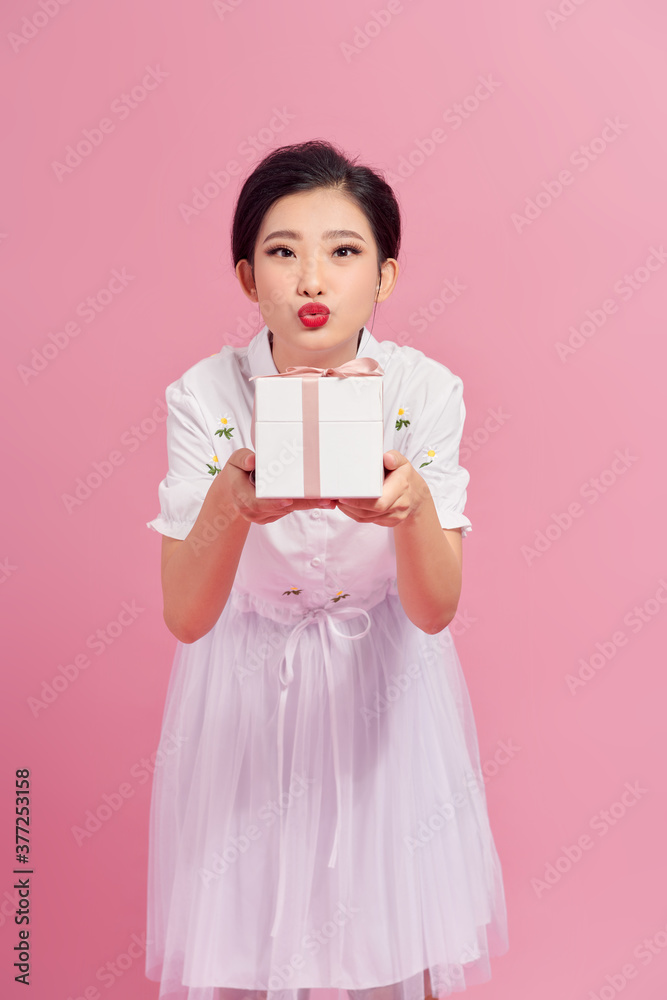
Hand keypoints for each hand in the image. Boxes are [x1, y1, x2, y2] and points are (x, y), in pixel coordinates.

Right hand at [221, 449, 335, 524]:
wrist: (231, 492)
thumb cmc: (237, 472)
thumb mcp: (235, 461)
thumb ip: (243, 459)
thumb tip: (252, 460)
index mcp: (242, 496)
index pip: (258, 503)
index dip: (273, 503)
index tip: (288, 500)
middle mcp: (252, 511)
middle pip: (281, 508)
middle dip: (303, 503)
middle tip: (324, 500)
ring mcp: (262, 516)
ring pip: (288, 510)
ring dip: (309, 505)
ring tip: (329, 500)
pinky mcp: (272, 516)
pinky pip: (289, 510)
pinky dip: (304, 504)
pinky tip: (321, 501)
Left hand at [333, 450, 428, 527]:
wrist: (417, 496)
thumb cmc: (405, 476)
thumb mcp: (402, 462)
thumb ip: (394, 458)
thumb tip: (386, 458)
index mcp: (401, 487)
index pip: (379, 502)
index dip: (359, 502)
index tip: (343, 496)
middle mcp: (399, 504)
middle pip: (369, 512)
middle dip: (350, 506)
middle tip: (335, 497)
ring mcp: (394, 516)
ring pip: (366, 518)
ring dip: (349, 510)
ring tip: (338, 500)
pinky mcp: (388, 522)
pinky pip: (368, 520)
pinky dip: (355, 513)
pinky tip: (347, 505)